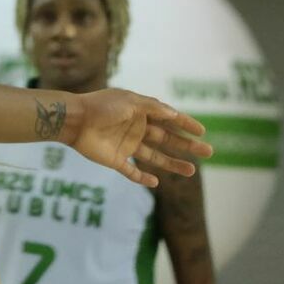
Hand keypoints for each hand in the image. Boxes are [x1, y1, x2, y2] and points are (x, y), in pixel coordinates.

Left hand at [67, 88, 211, 188]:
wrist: (75, 120)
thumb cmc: (102, 106)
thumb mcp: (130, 101)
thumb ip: (153, 107)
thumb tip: (175, 113)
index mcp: (140, 112)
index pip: (167, 119)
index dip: (185, 124)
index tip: (202, 131)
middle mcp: (136, 129)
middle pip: (166, 139)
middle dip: (186, 145)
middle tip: (208, 152)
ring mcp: (127, 145)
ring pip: (155, 157)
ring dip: (172, 164)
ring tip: (191, 170)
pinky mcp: (116, 160)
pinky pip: (133, 172)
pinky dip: (143, 178)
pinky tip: (156, 182)